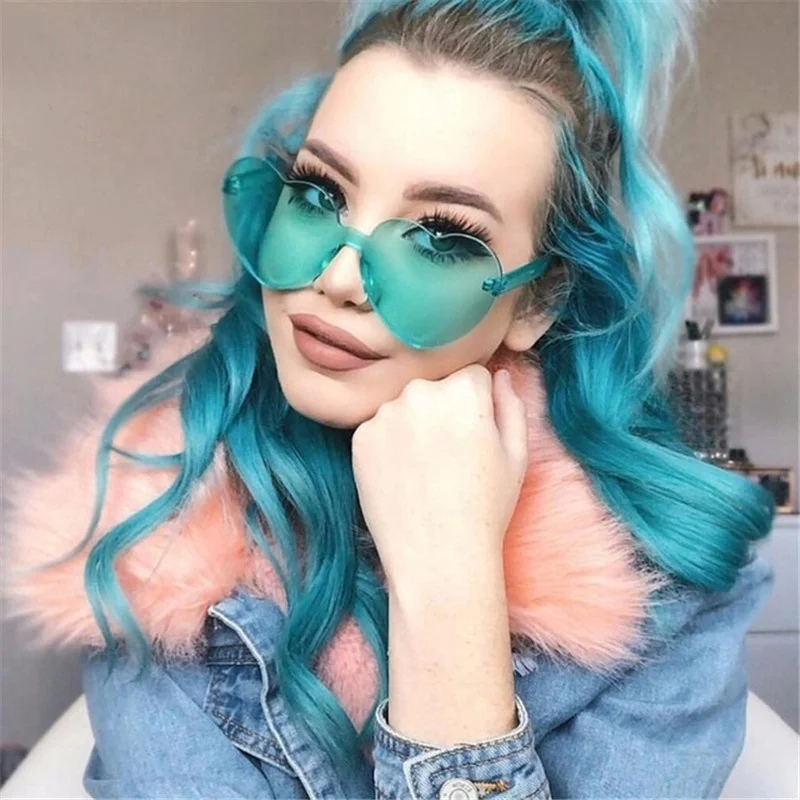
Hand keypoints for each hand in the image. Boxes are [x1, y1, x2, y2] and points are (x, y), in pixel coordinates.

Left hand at [351, 364, 527, 590]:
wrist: (437, 557)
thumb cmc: (486, 507)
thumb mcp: (516, 454)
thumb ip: (510, 404)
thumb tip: (497, 375)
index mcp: (463, 389)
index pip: (472, 375)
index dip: (478, 405)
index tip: (476, 435)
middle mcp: (420, 391)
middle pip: (435, 388)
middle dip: (444, 410)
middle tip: (451, 456)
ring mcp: (384, 414)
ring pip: (405, 407)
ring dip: (414, 425)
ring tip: (425, 470)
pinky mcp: (360, 438)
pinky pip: (379, 429)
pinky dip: (389, 446)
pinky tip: (403, 477)